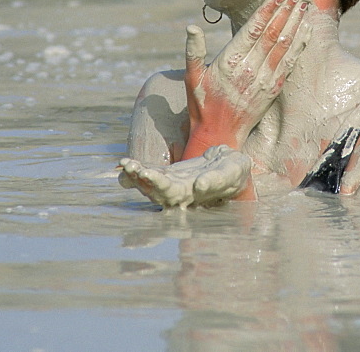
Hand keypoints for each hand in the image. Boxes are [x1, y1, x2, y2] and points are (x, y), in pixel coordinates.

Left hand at [119, 145, 253, 207]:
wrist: (233, 166)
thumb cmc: (235, 171)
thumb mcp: (232, 172)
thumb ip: (216, 179)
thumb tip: (199, 186)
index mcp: (193, 195)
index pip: (171, 194)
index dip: (158, 185)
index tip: (146, 174)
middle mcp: (178, 194)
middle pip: (154, 191)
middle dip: (141, 179)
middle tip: (130, 166)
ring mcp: (171, 184)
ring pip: (148, 184)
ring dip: (135, 176)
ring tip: (125, 164)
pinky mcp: (168, 175)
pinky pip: (149, 173)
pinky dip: (137, 170)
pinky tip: (124, 163)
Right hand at [181, 0, 311, 159]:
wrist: (218, 134)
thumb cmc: (202, 104)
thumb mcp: (191, 77)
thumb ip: (193, 51)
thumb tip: (192, 27)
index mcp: (230, 62)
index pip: (254, 30)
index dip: (269, 10)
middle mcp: (250, 69)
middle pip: (273, 33)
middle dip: (286, 10)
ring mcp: (264, 80)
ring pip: (284, 46)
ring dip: (296, 23)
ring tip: (305, 4)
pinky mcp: (273, 89)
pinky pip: (290, 63)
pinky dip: (299, 45)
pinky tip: (306, 29)